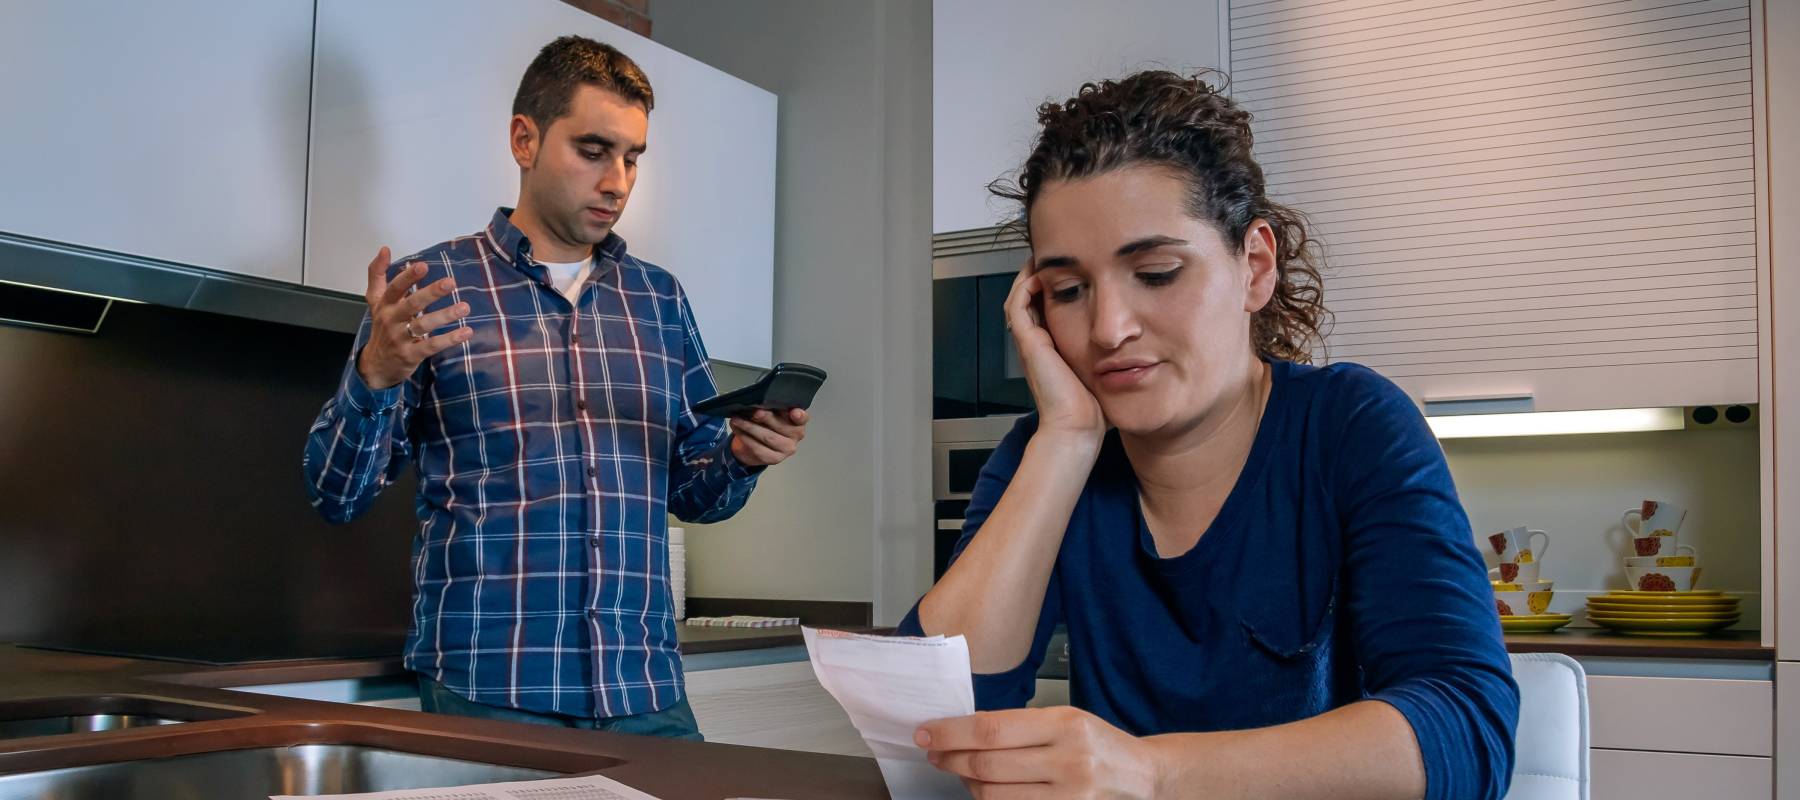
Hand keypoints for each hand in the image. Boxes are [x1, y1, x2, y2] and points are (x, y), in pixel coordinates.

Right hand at [356, 247, 473, 389]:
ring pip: (424, 325)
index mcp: (384, 305)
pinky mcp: (411, 355)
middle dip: (431, 293)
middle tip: (451, 282)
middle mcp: (391, 320)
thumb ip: (378, 274)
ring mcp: (400, 338)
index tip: (423, 266)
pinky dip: (449, 339)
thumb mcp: (376, 300)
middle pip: (411, 305)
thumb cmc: (383, 326)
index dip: (408, 278)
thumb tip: (384, 249)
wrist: (376, 365)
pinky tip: (466, 332)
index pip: (395, 288)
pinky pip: (431, 346)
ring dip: (445, 315)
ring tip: (465, 307)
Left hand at [728, 407, 808, 466]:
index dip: (799, 416)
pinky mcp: (774, 459)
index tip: (794, 413)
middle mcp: (796, 436)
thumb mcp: (771, 413)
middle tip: (754, 412)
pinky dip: (745, 437)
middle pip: (782, 426)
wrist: (756, 444)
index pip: (802, 418)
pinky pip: (757, 447)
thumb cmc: (766, 423)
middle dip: (767, 418)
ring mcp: (786, 449)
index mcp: (798, 421)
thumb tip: (758, 404)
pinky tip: (737, 429)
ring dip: (750, 427)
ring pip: (768, 437)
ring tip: (737, 419)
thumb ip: (771, 409)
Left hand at [917, 706, 1159, 798]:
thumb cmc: (1100, 744)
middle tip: (935, 753)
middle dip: (951, 758)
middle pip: (988, 764)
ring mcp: (1068, 796)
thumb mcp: (1065, 720)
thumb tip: (963, 730)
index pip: (991, 730)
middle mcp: (1068, 760)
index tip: (926, 733)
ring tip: (961, 771)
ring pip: (994, 794)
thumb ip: (1020, 726)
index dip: (951, 733)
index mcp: (1064, 725)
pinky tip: (985, 789)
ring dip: (967, 783)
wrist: (1142, 777)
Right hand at [1006, 261, 1103, 441]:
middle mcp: (1038, 343)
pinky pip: (1017, 305)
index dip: (1055, 287)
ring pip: (1019, 297)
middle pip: (1030, 299)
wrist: (1078, 427)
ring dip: (1030, 276)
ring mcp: (1030, 342)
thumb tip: (1135, 341)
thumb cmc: (1092, 407)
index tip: (1073, 270)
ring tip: (1045, 259)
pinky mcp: (1028, 342)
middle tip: (1056, 258)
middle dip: (1042, 276)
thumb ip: (1110, 354)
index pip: (1045, 308)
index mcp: (1053, 349)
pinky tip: (1041, 273)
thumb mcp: (1103, 369)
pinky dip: (1025, 286)